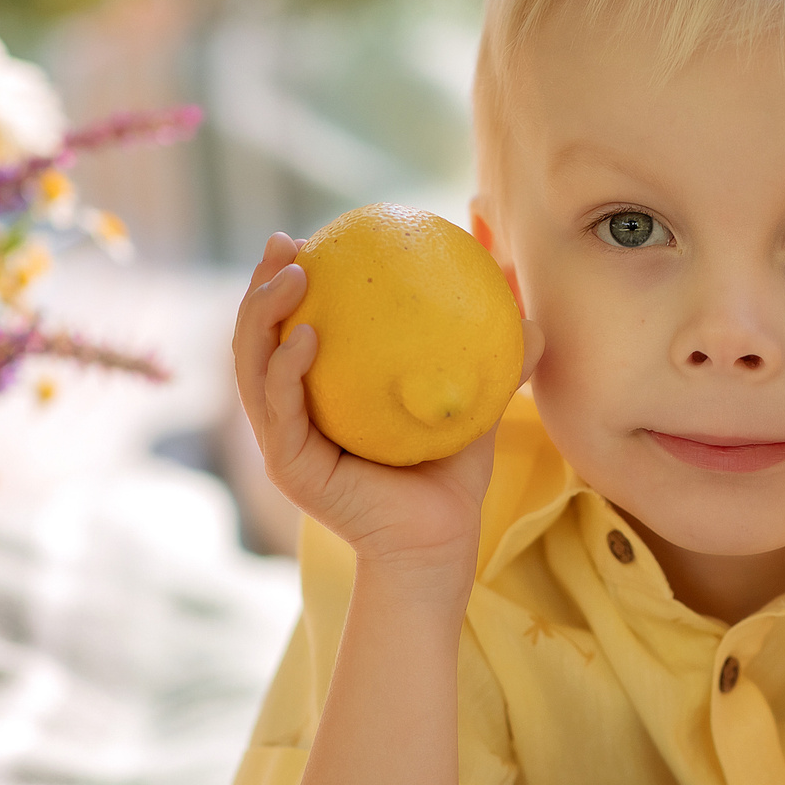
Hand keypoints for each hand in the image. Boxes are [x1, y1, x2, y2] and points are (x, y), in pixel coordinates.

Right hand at [231, 232, 542, 583]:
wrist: (440, 546)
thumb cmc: (451, 481)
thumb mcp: (472, 407)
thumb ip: (493, 360)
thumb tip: (531, 311)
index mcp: (317, 398)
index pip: (290, 327)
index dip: (287, 281)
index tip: (308, 238)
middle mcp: (290, 416)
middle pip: (257, 338)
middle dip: (260, 284)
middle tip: (286, 243)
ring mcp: (283, 442)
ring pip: (252, 366)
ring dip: (262, 314)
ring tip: (291, 275)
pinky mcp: (290, 467)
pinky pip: (280, 408)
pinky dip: (286, 368)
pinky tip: (306, 335)